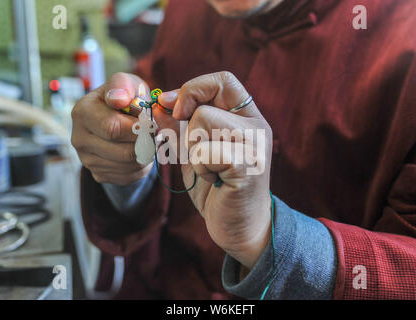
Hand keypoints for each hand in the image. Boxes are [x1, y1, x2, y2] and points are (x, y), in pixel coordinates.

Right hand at [71, 72, 152, 184]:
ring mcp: (87, 159)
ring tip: (148, 140)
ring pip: (129, 165)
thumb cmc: (125, 98)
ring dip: (146, 154)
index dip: (139, 128)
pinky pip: (128, 176)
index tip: (152, 123)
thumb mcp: (126, 84)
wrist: (118, 117)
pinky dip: (141, 165)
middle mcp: (79, 138)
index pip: (113, 128)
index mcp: (82, 112)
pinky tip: (140, 151)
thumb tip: (119, 100)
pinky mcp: (99, 174)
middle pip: (123, 151)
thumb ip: (123, 87)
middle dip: (146, 143)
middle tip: (155, 133)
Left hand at [158, 72, 272, 269]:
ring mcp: (255, 144)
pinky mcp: (248, 165)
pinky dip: (201, 167)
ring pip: (203, 122)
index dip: (194, 89)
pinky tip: (214, 180)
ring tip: (210, 170)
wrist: (240, 227)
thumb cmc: (218, 186)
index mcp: (247, 117)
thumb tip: (159, 104)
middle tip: (197, 154)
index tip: (175, 109)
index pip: (223, 81)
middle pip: (205, 103)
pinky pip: (205, 150)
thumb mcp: (195, 150)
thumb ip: (181, 126)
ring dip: (194, 150)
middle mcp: (256, 126)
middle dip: (187, 130)